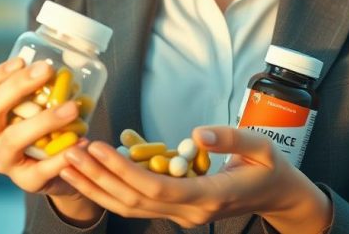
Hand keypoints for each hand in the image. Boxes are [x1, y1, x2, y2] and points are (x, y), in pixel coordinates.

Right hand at [0, 58, 93, 200]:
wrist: (60, 170)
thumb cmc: (47, 129)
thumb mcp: (38, 107)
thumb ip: (42, 87)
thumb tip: (66, 58)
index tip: (22, 60)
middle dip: (18, 86)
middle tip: (47, 71)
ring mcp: (4, 161)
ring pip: (14, 138)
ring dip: (44, 120)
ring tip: (72, 108)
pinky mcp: (25, 181)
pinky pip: (42, 168)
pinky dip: (62, 155)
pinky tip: (81, 141)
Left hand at [58, 125, 329, 230]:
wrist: (278, 196)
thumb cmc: (271, 168)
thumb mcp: (262, 147)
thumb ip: (231, 139)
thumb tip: (197, 133)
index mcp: (210, 196)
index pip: (156, 189)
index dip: (123, 170)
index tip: (98, 148)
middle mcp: (191, 212)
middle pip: (134, 201)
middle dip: (99, 178)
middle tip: (71, 152)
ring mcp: (183, 216)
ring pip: (130, 208)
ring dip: (97, 187)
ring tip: (69, 164)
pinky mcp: (177, 211)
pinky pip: (137, 205)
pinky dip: (110, 190)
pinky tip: (91, 174)